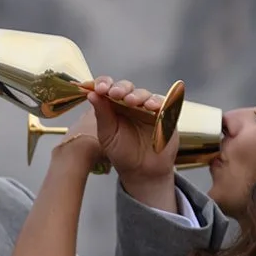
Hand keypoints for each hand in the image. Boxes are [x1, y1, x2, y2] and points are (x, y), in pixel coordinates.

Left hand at [87, 78, 181, 209]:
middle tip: (116, 93)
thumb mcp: (107, 134)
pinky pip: (163, 104)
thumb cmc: (122, 153)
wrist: (142, 171)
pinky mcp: (164, 114)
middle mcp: (131, 103)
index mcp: (114, 105)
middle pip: (127, 87)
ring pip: (145, 94)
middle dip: (121, 88)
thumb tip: (91, 94)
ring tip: (132, 101)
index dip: (104, 83)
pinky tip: (152, 106)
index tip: (99, 88)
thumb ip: (101, 114)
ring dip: (138, 95)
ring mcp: (148, 108)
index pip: (109, 87)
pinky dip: (158, 102)